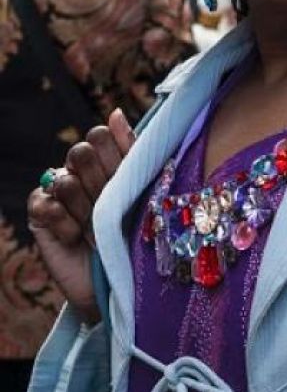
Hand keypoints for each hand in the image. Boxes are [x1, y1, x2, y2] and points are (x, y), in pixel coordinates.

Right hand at [27, 108, 134, 323]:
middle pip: (80, 153)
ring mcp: (56, 190)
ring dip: (86, 211)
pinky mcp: (39, 214)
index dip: (113, 157)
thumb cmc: (136, 231)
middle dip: (100, 184)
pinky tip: (76, 239)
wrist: (122, 279)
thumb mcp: (142, 187)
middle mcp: (78, 170)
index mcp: (105, 158)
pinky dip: (65, 226)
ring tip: (95, 229)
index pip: (100, 135)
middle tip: (110, 208)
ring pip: (65, 181)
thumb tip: (114, 112)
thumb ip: (131, 149)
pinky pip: (46, 205)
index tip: (127, 180)